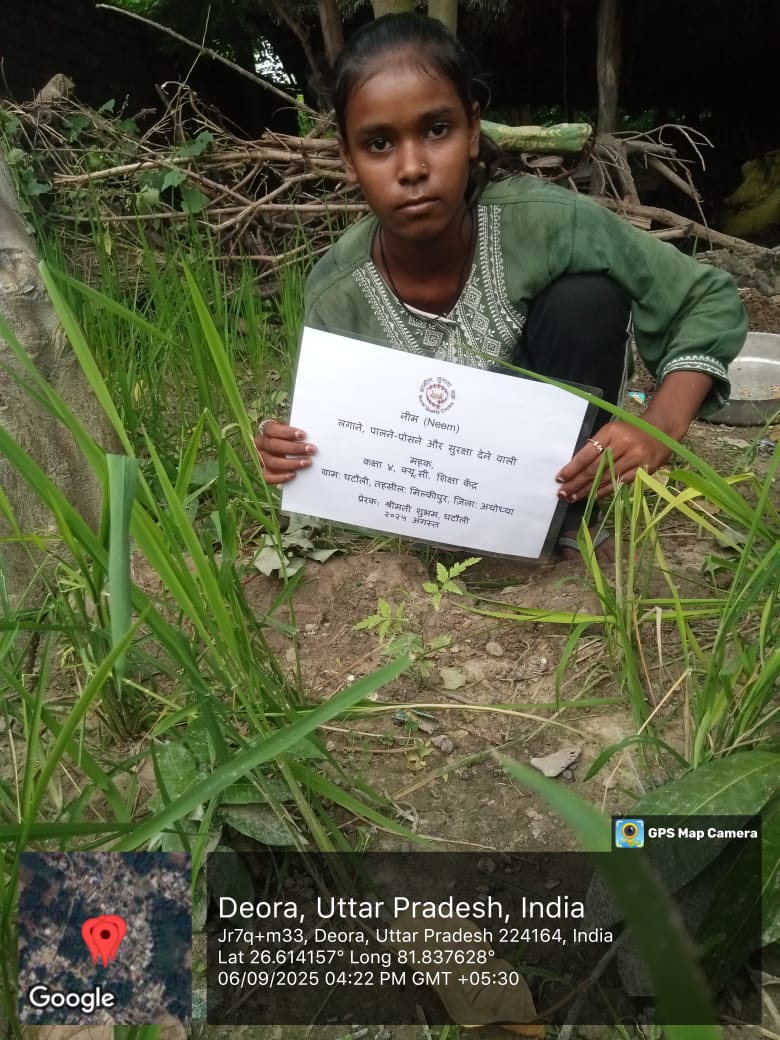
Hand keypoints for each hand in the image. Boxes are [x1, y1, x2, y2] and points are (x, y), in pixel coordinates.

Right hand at [254, 420, 315, 484]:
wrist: (281, 450)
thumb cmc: (288, 438)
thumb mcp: (290, 431)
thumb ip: (296, 432)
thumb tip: (312, 435)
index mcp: (265, 429)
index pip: (271, 429)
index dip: (287, 432)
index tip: (303, 435)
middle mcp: (260, 443)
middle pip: (273, 445)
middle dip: (294, 448)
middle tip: (310, 450)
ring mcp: (259, 458)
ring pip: (271, 462)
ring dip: (291, 463)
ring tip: (306, 462)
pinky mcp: (261, 471)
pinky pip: (267, 477)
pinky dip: (280, 477)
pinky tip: (293, 475)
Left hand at [555, 420, 671, 501]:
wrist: (662, 430)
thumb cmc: (631, 430)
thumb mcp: (612, 431)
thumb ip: (597, 446)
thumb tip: (575, 467)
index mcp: (611, 432)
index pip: (587, 454)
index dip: (572, 468)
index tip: (560, 478)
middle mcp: (623, 445)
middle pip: (595, 469)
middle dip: (576, 483)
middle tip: (562, 493)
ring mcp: (635, 458)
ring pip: (606, 478)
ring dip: (587, 490)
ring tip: (573, 497)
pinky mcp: (644, 470)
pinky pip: (620, 483)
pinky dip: (604, 491)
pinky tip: (592, 496)